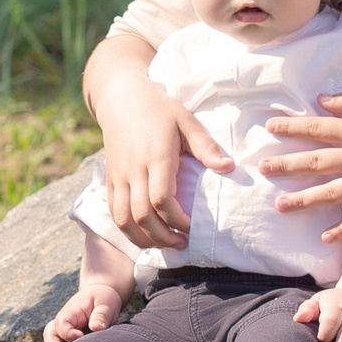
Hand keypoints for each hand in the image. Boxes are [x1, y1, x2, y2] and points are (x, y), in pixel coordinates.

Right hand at [45, 281, 127, 341]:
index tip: (81, 336)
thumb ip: (100, 315)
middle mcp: (60, 326)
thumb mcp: (105, 304)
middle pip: (50, 341)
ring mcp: (62, 337)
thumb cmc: (102, 301)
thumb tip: (96, 327)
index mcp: (68, 314)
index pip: (60, 325)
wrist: (99, 300)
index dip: (68, 334)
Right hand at [93, 68, 232, 250]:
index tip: (191, 226)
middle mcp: (133, 170)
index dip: (176, 220)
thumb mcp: (186, 120)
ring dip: (142, 239)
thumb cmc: (158, 108)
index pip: (161, 199)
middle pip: (141, 216)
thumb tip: (230, 167)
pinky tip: (145, 233)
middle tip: (182, 243)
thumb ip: (206, 146)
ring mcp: (118, 176)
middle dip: (162, 237)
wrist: (121, 98)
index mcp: (155, 156)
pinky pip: (114, 212)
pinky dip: (128, 229)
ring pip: (123, 219)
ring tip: (163, 243)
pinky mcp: (110, 179)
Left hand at [261, 89, 341, 244]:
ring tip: (279, 206)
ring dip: (304, 200)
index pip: (319, 128)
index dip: (292, 127)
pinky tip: (324, 236)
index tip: (269, 128)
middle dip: (287, 165)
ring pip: (333, 194)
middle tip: (262, 169)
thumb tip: (321, 101)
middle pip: (318, 162)